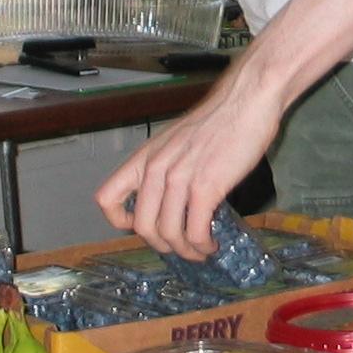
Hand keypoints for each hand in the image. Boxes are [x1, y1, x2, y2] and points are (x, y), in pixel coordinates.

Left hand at [95, 65, 282, 256]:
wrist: (245, 101)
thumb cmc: (218, 118)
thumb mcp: (176, 141)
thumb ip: (167, 166)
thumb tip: (172, 196)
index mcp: (144, 158)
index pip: (106, 199)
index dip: (119, 221)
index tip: (138, 227)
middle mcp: (155, 170)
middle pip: (141, 226)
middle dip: (161, 244)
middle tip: (180, 246)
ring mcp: (179, 180)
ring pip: (168, 234)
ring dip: (185, 251)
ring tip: (200, 251)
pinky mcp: (205, 188)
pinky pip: (195, 231)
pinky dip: (202, 246)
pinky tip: (211, 244)